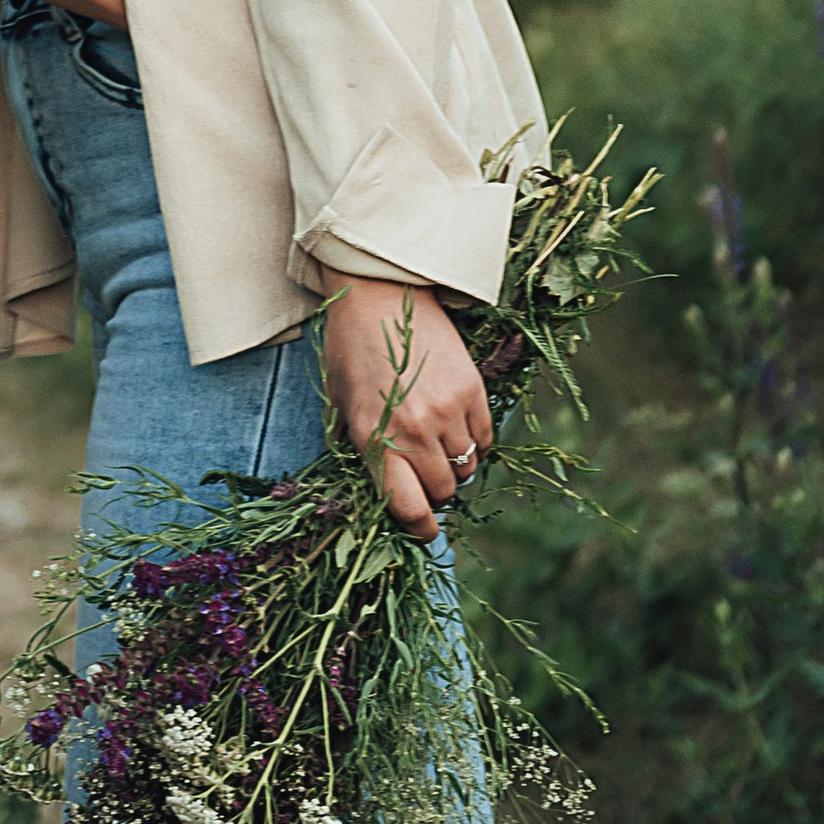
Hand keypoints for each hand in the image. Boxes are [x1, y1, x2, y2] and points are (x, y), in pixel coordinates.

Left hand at [319, 279, 492, 543]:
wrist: (383, 293)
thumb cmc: (352, 348)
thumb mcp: (338, 403)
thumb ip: (352, 450)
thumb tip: (370, 494)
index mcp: (372, 438)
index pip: (408, 508)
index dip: (419, 529)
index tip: (423, 530)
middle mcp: (412, 430)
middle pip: (443, 491)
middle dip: (434, 491)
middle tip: (424, 474)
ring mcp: (446, 410)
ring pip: (467, 468)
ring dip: (454, 465)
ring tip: (438, 443)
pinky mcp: (473, 390)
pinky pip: (485, 440)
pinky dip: (474, 442)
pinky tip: (455, 425)